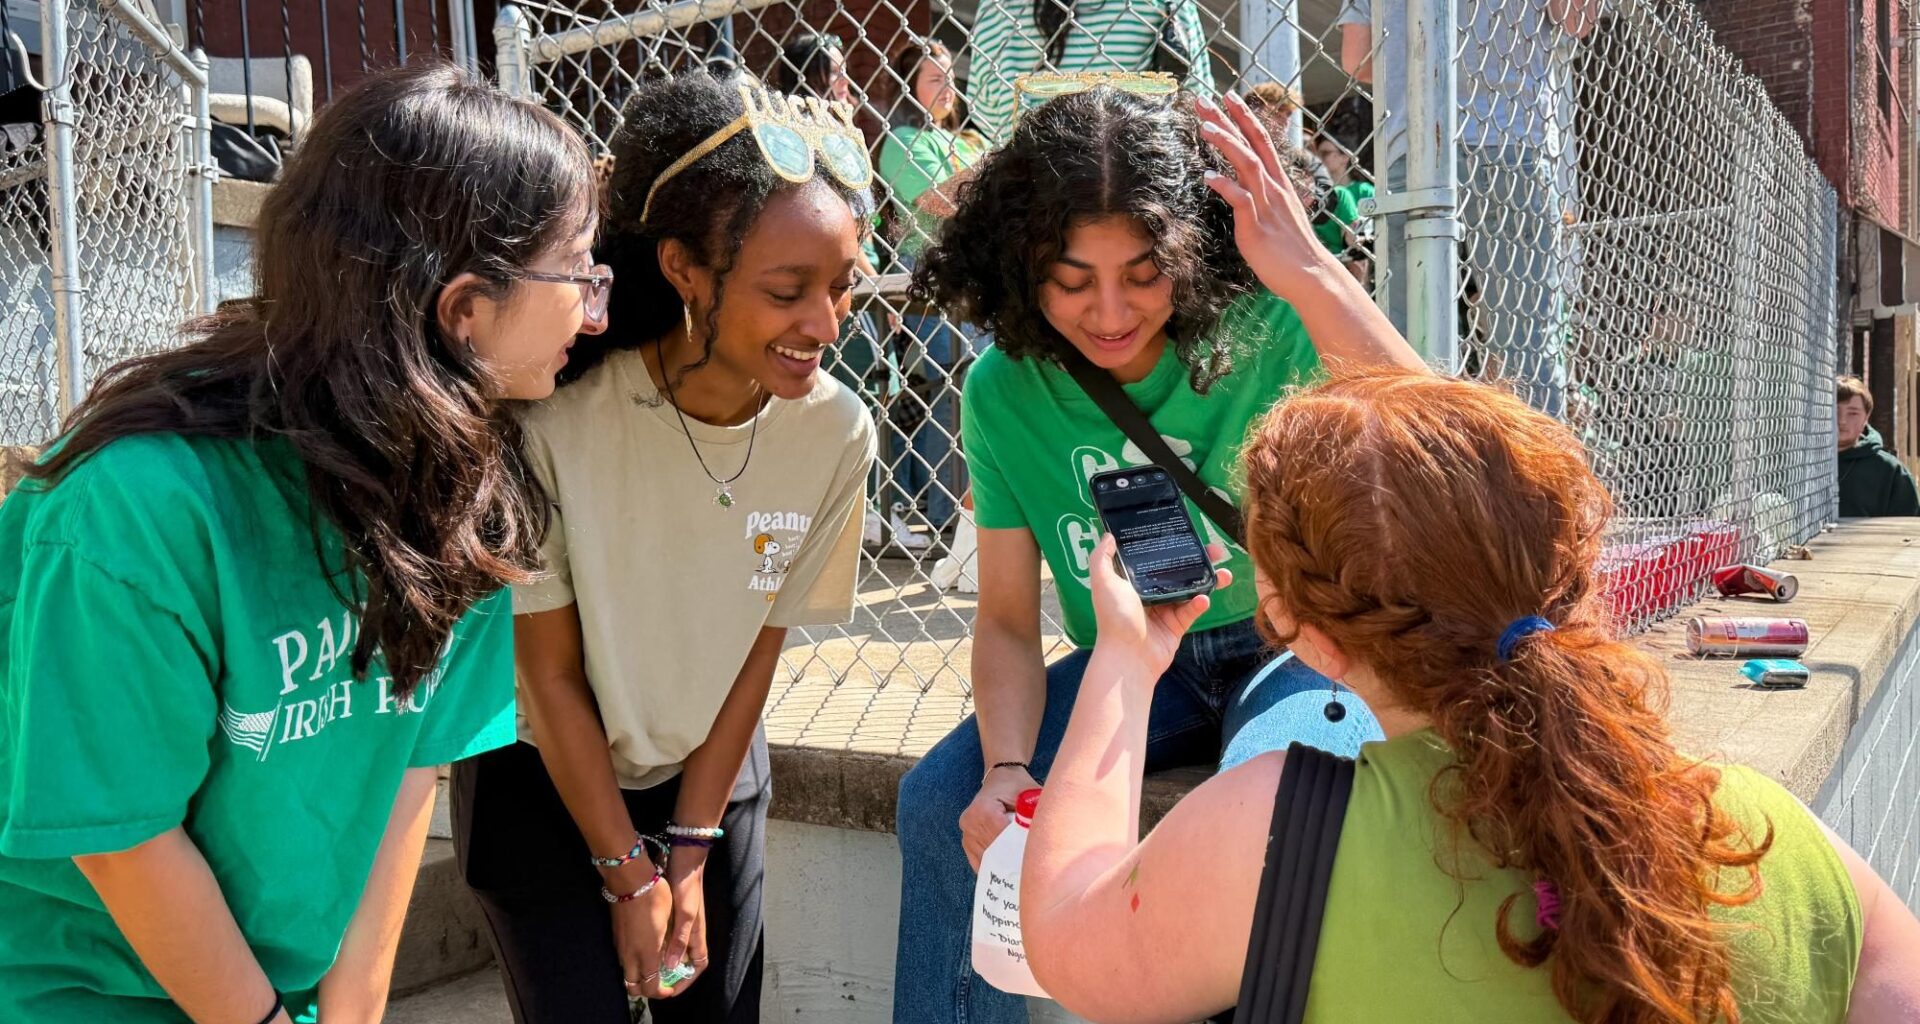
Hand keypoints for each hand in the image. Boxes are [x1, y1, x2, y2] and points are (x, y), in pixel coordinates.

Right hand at [610, 870, 673, 1001]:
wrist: (629, 879)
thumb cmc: (655, 897)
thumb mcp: (670, 921)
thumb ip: (670, 945)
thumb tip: (672, 961)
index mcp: (647, 954)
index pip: (650, 988)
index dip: (660, 993)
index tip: (669, 988)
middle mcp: (630, 955)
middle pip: (633, 987)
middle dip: (646, 989)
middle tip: (659, 981)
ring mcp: (620, 946)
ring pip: (626, 973)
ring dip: (638, 975)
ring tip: (652, 965)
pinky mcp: (615, 936)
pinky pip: (622, 959)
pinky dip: (631, 963)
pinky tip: (642, 950)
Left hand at [655, 853, 709, 998]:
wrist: (683, 860)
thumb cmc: (687, 886)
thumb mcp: (685, 914)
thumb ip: (679, 940)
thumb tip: (671, 965)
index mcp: (697, 934)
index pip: (698, 965)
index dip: (687, 979)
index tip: (671, 989)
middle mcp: (692, 932)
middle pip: (686, 960)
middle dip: (674, 974)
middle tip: (657, 982)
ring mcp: (683, 923)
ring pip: (676, 950)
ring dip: (665, 961)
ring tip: (649, 969)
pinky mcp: (674, 915)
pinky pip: (668, 938)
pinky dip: (660, 946)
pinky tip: (647, 947)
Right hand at [960, 764, 1038, 870]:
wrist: (1001, 778)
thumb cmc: (1017, 785)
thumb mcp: (1030, 794)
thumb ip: (1036, 813)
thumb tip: (1045, 837)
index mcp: (984, 809)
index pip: (1003, 838)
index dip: (1020, 849)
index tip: (1035, 858)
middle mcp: (970, 822)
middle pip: (995, 851)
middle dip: (1013, 858)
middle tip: (1032, 867)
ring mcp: (966, 833)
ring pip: (988, 859)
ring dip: (1004, 865)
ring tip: (1022, 868)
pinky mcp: (966, 841)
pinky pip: (980, 861)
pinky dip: (994, 865)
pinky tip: (1007, 869)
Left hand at [1088, 533, 1227, 674]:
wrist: (1127, 657)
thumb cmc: (1114, 618)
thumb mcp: (1103, 582)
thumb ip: (1102, 557)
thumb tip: (1108, 535)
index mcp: (1132, 582)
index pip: (1154, 559)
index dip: (1170, 546)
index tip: (1186, 534)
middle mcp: (1148, 594)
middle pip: (1177, 572)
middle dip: (1198, 560)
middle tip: (1215, 551)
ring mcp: (1164, 610)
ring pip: (1190, 590)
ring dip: (1208, 580)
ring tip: (1223, 573)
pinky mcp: (1176, 626)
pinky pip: (1191, 611)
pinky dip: (1200, 603)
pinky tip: (1204, 598)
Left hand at [1195, 94, 1341, 303]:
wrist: (1312, 276)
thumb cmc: (1294, 251)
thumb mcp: (1280, 217)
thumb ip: (1266, 200)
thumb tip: (1248, 192)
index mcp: (1280, 184)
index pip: (1262, 141)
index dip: (1246, 117)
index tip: (1229, 97)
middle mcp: (1275, 188)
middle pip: (1252, 144)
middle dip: (1228, 119)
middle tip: (1204, 99)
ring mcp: (1267, 205)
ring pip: (1247, 164)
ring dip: (1226, 143)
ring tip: (1205, 127)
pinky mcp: (1257, 226)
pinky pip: (1241, 199)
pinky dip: (1225, 185)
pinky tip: (1208, 176)